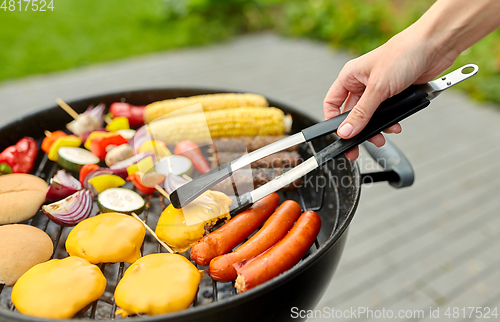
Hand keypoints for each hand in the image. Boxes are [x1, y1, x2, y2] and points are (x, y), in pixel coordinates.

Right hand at [323, 25, 458, 160]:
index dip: (334, 121)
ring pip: (370, 117)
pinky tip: (396, 125)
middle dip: (358, 130)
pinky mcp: (395, 94)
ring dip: (376, 128)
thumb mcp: (377, 88)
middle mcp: (362, 83)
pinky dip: (391, 122)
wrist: (435, 46)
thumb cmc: (403, 54)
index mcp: (350, 76)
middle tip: (358, 147)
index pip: (332, 103)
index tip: (340, 136)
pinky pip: (387, 114)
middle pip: (352, 114)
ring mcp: (379, 89)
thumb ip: (361, 113)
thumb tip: (345, 132)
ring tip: (382, 136)